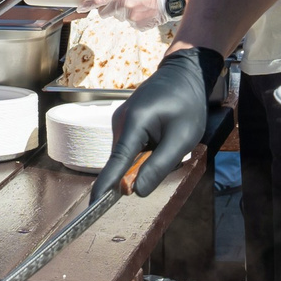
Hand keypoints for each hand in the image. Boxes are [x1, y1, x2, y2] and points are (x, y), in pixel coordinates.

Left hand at [90, 0, 169, 27]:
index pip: (99, 0)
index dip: (87, 4)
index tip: (81, 7)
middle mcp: (124, 6)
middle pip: (104, 13)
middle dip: (108, 9)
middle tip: (119, 3)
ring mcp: (130, 18)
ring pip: (118, 18)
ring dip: (123, 13)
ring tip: (137, 5)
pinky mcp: (137, 26)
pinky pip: (129, 23)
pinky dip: (134, 19)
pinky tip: (142, 12)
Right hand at [92, 46, 222, 200]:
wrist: (184, 74)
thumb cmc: (187, 104)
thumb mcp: (182, 138)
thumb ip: (159, 166)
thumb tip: (136, 192)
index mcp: (134, 123)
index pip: (116, 162)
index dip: (106, 186)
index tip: (93, 206)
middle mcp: (120, 122)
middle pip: (124, 162)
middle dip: (144, 167)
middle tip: (170, 149)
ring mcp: (120, 122)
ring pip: (129, 156)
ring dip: (148, 157)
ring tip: (168, 138)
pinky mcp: (124, 123)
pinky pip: (132, 148)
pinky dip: (147, 149)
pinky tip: (162, 134)